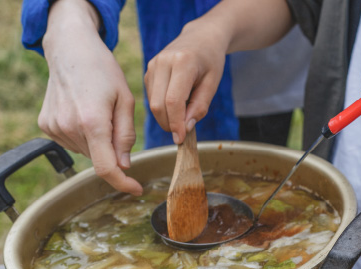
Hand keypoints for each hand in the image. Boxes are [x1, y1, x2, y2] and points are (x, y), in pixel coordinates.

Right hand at [40, 0, 140, 194]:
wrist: (70, 50)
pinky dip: (84, 136)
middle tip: (116, 124)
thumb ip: (125, 136)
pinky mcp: (47, 125)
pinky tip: (84, 113)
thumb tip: (124, 165)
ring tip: (98, 113)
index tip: (136, 188)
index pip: (106, 168)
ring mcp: (55, 127)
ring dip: (99, 143)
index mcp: (92, 122)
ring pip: (87, 152)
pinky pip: (74, 143)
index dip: (123, 183)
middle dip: (113, 152)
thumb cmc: (103, 71)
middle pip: (99, 159)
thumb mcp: (126, 101)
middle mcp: (70, 128)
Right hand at [144, 19, 227, 144]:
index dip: (175, 123)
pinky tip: (177, 104)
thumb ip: (199, 107)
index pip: (173, 101)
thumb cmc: (211, 61)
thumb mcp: (212, 84)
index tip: (180, 138)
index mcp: (182, 63)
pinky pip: (152, 98)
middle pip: (158, 105)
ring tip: (184, 114)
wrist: (201, 37)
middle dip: (169, 124)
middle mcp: (163, 62)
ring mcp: (153, 65)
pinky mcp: (148, 71)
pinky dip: (163, 108)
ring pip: (152, 103)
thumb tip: (185, 128)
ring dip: (166, 117)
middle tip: (182, 133)